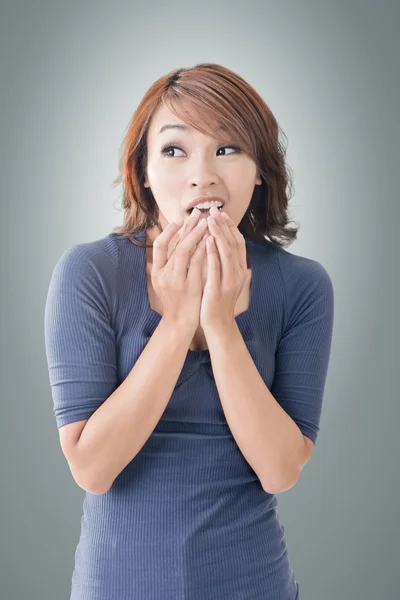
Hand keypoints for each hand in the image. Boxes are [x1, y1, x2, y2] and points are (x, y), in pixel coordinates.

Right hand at [151, 209, 208, 330]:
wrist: (179, 322)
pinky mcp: (189, 287)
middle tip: (197, 214)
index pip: (159, 246)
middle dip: (187, 228)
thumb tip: (170, 242)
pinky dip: (203, 251)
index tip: (179, 220)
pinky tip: (211, 241)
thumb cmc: (175, 300)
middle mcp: (164, 275)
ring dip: (196, 235)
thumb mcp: (165, 281)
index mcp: (157, 272)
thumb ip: (167, 263)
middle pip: (174, 246)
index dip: (168, 231)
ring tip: (205, 223)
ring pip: (184, 252)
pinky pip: (196, 265)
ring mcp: (176, 282)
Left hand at [200, 206, 247, 330]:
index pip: (237, 242)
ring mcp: (229, 281)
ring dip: (219, 234)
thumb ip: (223, 263)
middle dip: (224, 225)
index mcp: (239, 269)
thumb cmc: (217, 301)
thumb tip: (217, 244)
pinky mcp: (218, 289)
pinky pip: (216, 268)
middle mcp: (237, 273)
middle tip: (214, 210)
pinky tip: (206, 241)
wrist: (218, 325)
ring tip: (210, 220)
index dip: (230, 227)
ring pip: (226, 253)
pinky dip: (212, 253)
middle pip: (234, 243)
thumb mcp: (224, 279)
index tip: (221, 213)